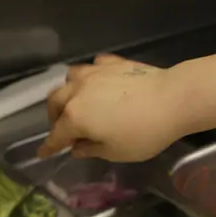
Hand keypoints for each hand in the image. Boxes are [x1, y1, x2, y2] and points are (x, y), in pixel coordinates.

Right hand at [39, 54, 190, 162]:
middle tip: (63, 130)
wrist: (173, 99)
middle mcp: (78, 91)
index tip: (43, 154)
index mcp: (75, 117)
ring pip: (70, 78)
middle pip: (55, 101)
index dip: (49, 146)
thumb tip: (76, 147)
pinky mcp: (113, 63)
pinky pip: (94, 67)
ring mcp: (95, 73)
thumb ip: (91, 149)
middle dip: (53, 117)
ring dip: (68, 92)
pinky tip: (100, 82)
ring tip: (78, 103)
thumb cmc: (143, 132)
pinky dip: (92, 76)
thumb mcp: (115, 152)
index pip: (56, 134)